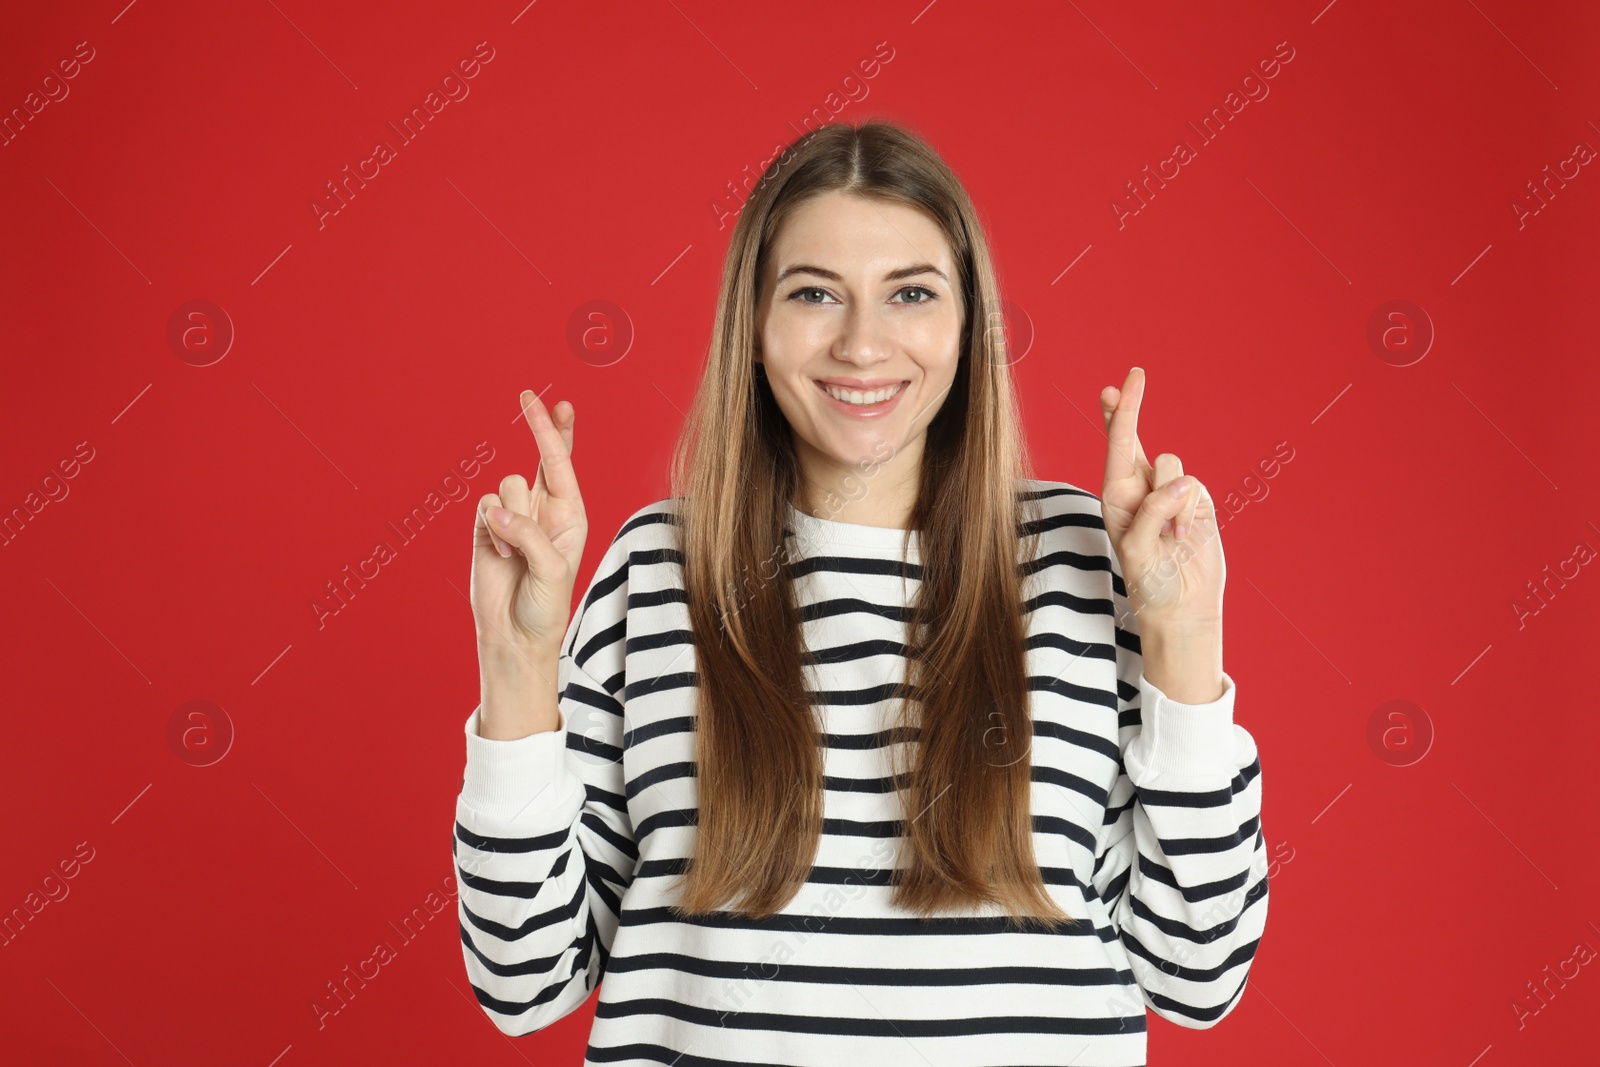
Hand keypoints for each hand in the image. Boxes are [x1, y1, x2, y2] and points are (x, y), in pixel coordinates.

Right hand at [471, 389, 587, 666]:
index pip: (564, 465)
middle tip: (528, 396)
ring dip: (511, 517)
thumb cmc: (545, 607)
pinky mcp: (486, 528)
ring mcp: (514, 518)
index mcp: (571, 515)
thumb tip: (498, 513)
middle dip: (538, 428)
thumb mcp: (553, 571)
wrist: (514, 635)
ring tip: (515, 552)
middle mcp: (544, 511)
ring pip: (507, 486)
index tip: (556, 402)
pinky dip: (491, 529)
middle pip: (540, 457)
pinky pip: (485, 506)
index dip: (557, 432)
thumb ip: (530, 537)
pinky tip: (499, 554)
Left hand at [1099, 367, 1223, 627]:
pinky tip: (1184, 536)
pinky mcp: (1196, 501)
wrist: (1182, 605)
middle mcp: (1139, 488)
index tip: (1117, 384)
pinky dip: (1190, 510)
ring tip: (1170, 534)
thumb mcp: (1138, 550)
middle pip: (1134, 436)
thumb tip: (1181, 483)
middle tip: (1135, 375)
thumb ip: (1153, 513)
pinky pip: (1195, 487)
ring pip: (1172, 465)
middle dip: (1132, 406)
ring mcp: (1169, 493)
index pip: (1115, 447)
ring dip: (1171, 497)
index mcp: (1116, 497)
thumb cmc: (1150, 581)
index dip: (1117, 413)